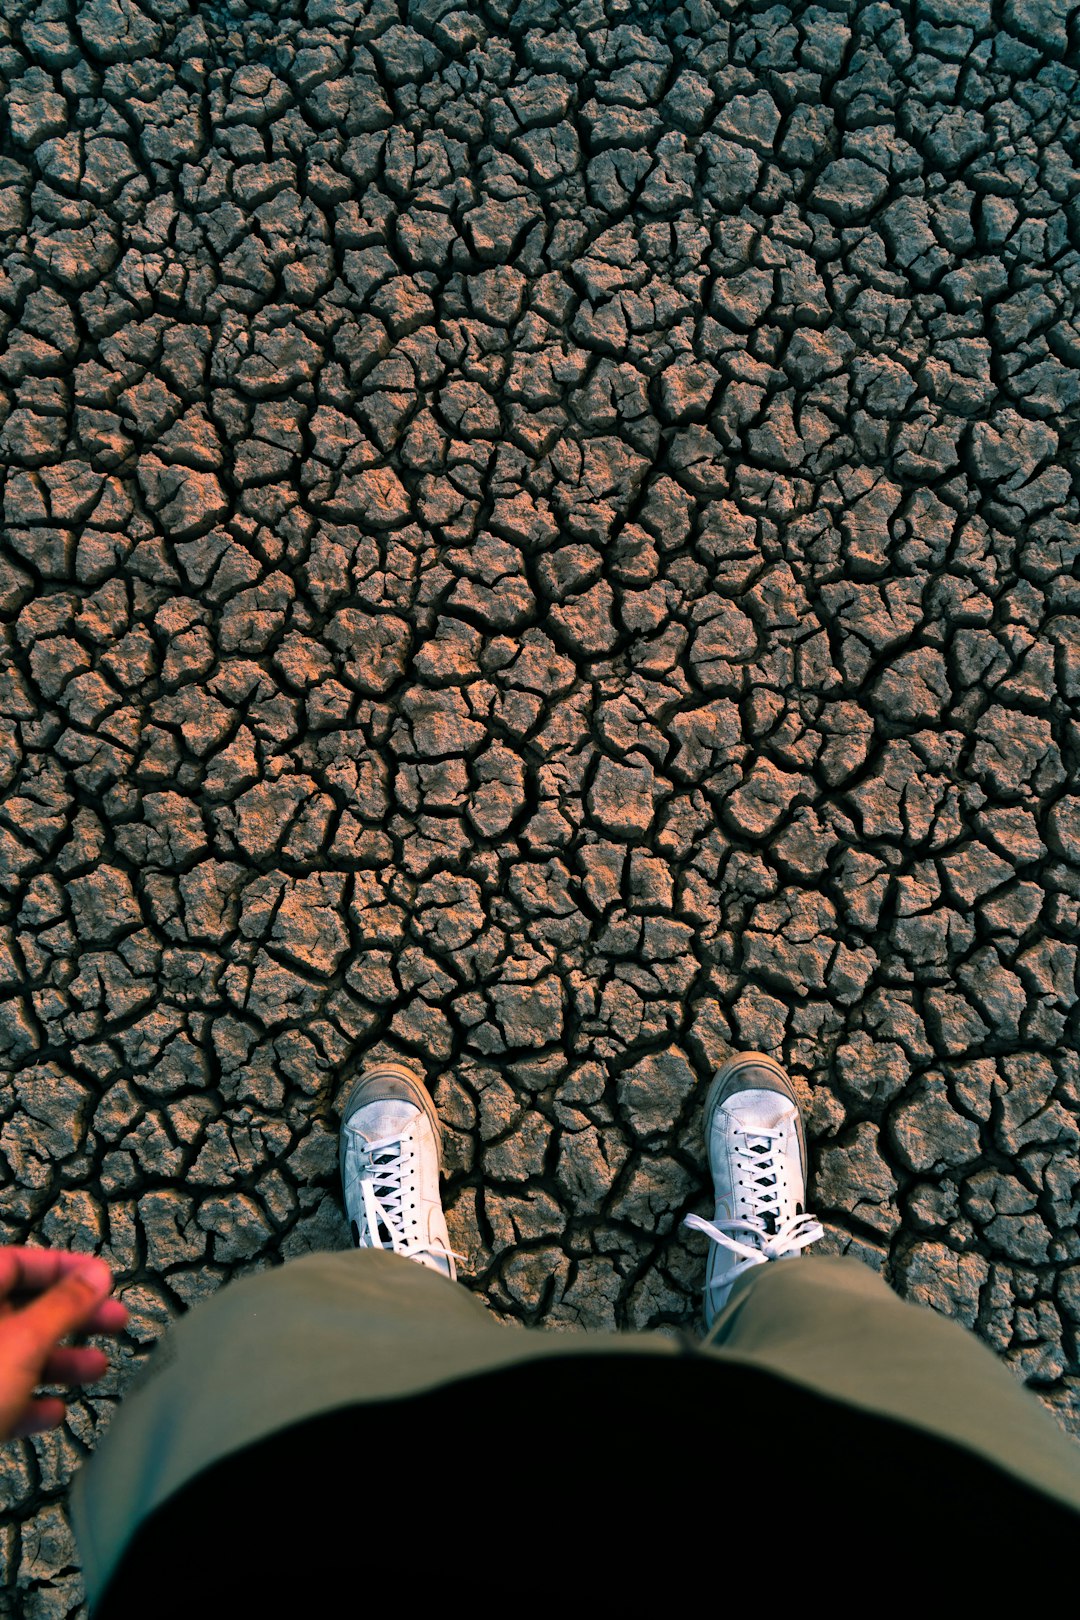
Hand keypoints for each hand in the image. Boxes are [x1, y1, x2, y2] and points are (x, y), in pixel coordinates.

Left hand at [0, 1248, 128, 1440]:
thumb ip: (64, 1306)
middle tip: (110, 1320)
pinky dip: (27, 1400)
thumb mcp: (23, 1343)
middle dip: (71, 1317)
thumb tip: (94, 1277)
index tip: (100, 1279)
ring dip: (57, 1361)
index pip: (17, 1262)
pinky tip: (51, 1411)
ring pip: (11, 1355)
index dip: (64, 1267)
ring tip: (94, 1369)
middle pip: (20, 1309)